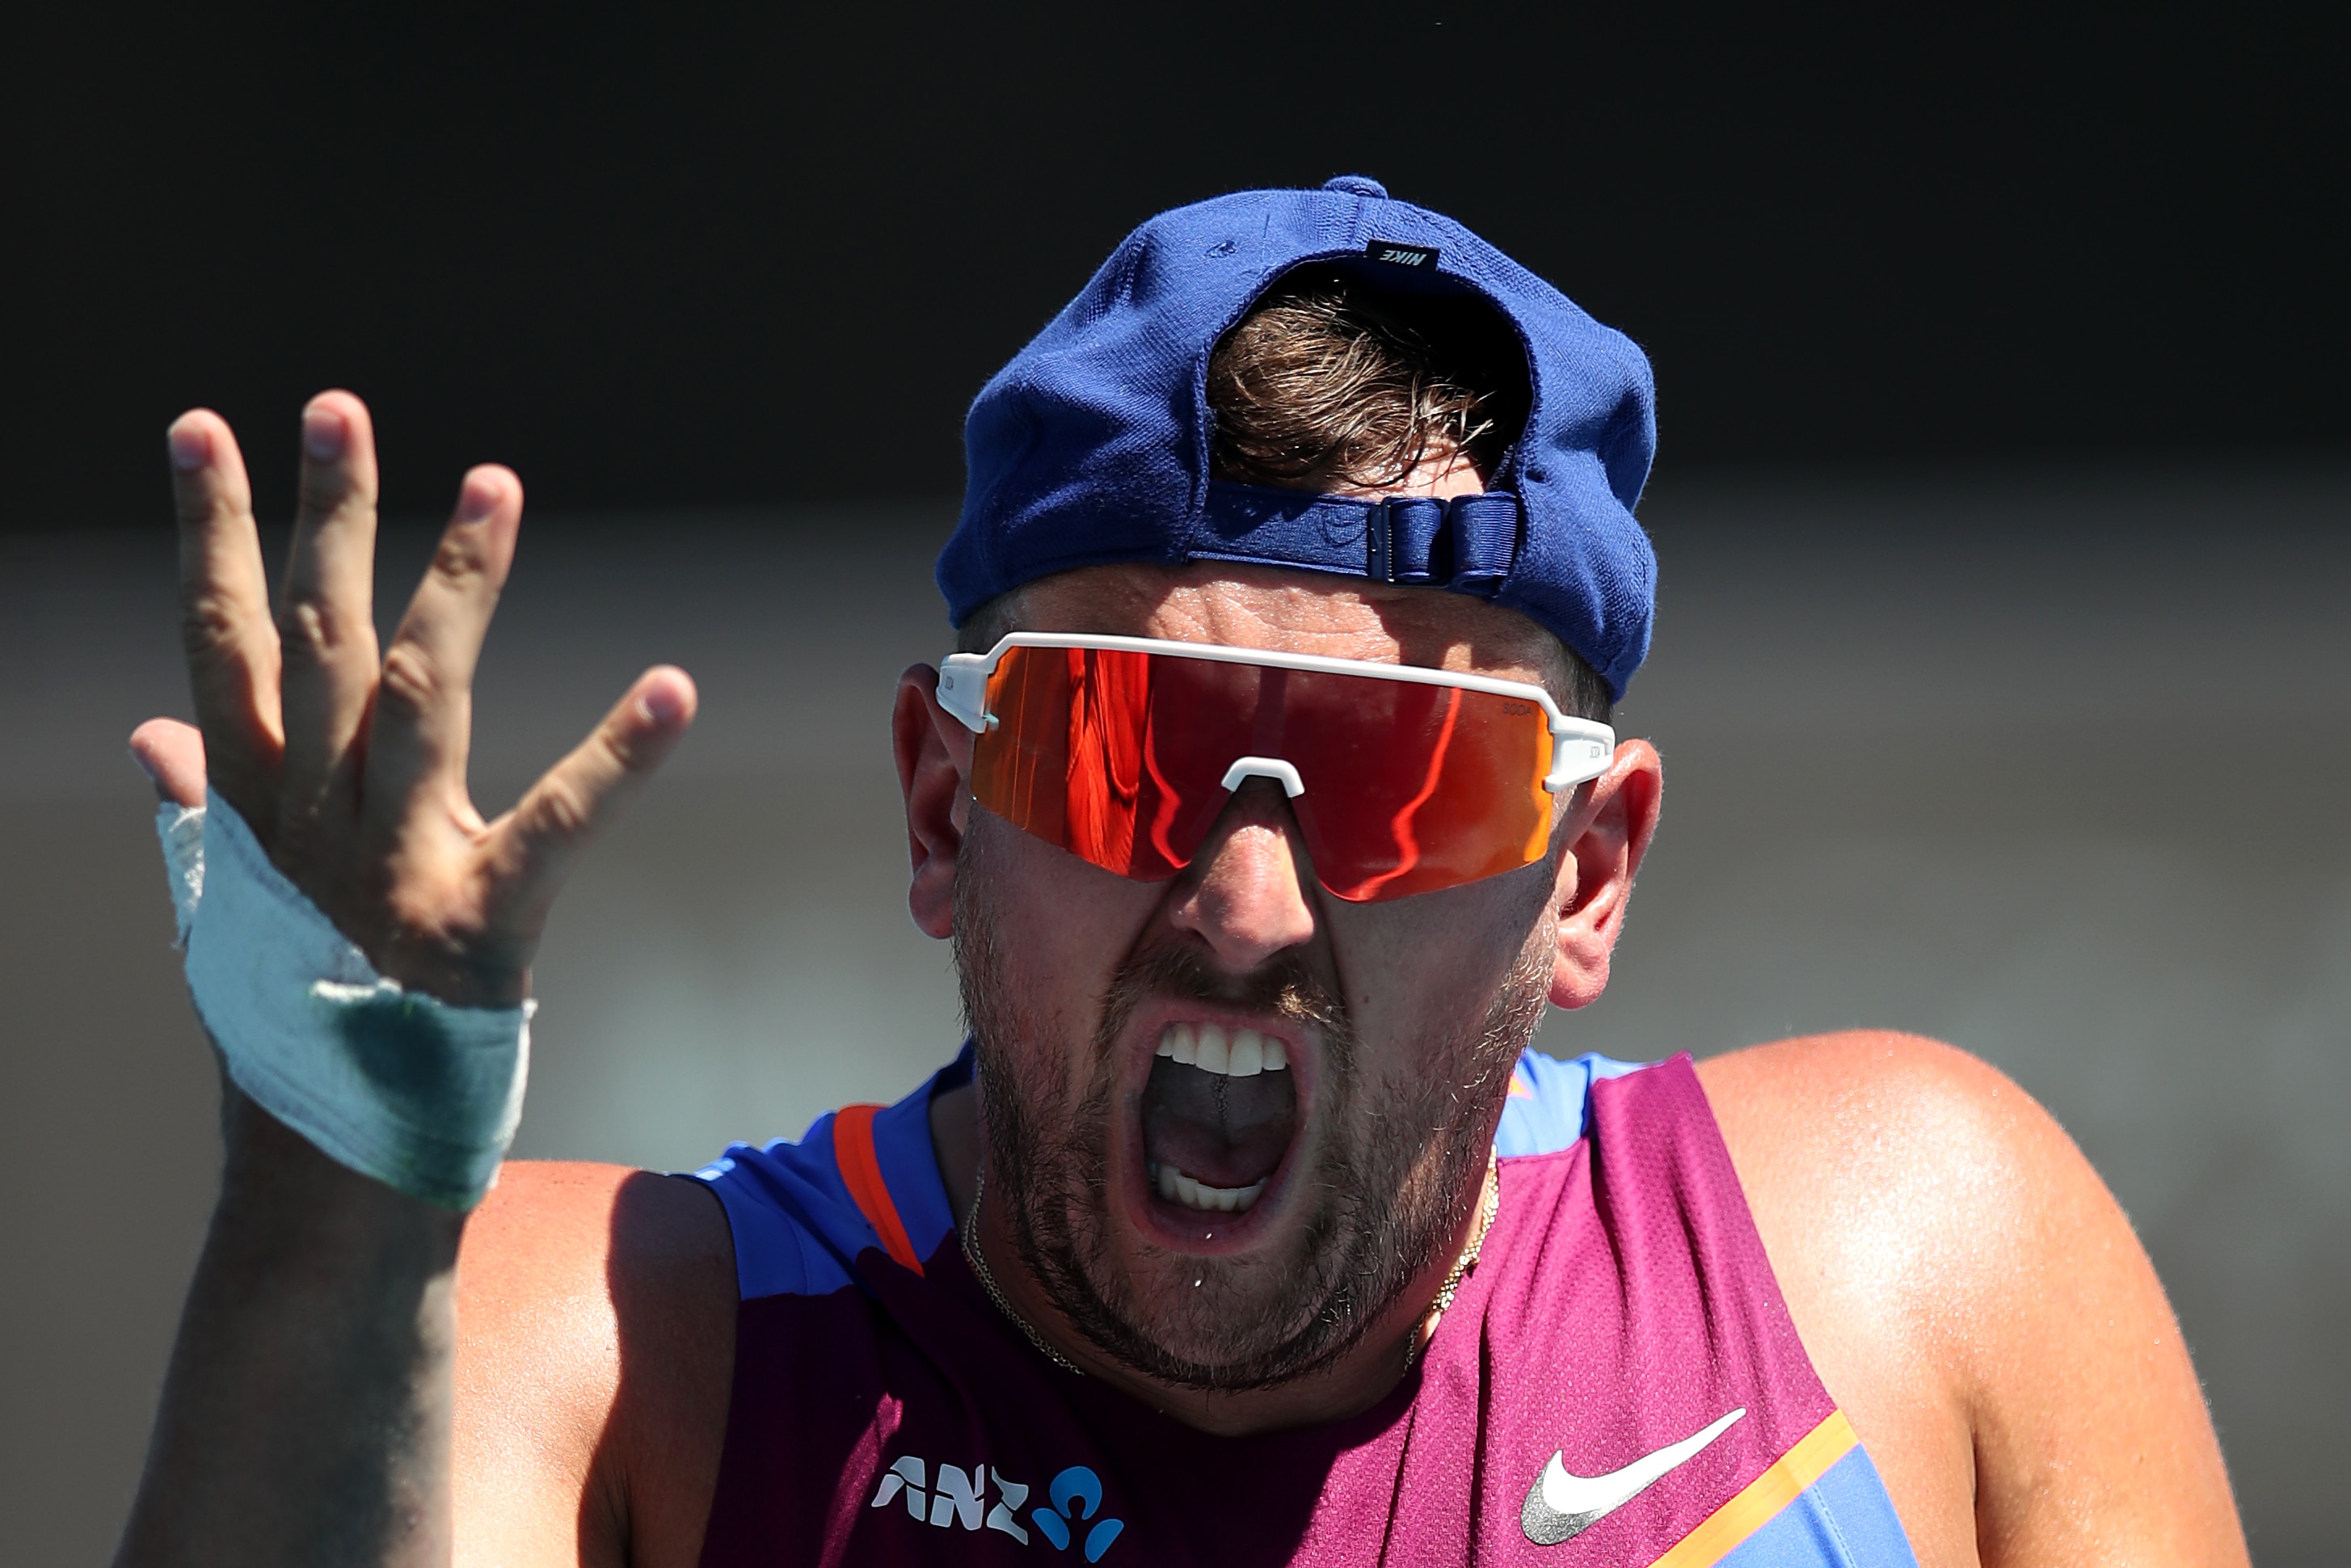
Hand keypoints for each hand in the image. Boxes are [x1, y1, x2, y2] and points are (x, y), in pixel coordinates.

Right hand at [133, 390, 695, 1006]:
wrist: (324, 1174)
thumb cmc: (288, 1034)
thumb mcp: (223, 913)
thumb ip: (198, 812)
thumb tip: (155, 732)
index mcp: (251, 808)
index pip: (218, 640)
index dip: (210, 532)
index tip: (202, 430)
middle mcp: (312, 819)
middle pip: (310, 639)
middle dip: (322, 517)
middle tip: (336, 406)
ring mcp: (394, 865)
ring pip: (417, 693)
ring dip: (455, 583)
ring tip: (494, 481)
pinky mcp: (481, 922)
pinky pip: (560, 822)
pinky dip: (619, 755)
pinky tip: (673, 684)